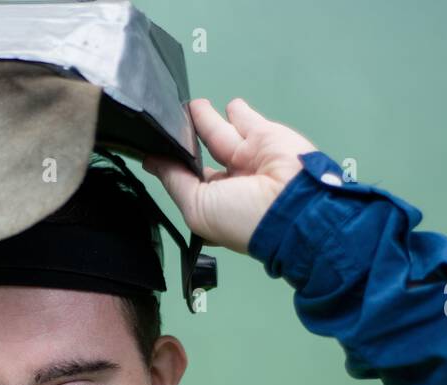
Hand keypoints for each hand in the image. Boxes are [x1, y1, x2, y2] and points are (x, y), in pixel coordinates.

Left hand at [142, 98, 317, 254]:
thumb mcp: (197, 208)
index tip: (154, 153)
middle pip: (204, 156)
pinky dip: (236, 111)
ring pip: (221, 133)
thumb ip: (174, 181)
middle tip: (168, 126)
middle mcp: (234, 182)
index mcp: (218, 206)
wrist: (294, 204)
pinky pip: (246, 120)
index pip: (191, 183)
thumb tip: (152, 162)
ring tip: (188, 108)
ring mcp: (250, 157)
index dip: (175, 169)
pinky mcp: (264, 135)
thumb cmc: (245, 218)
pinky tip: (221, 105)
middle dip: (188, 142)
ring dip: (205, 120)